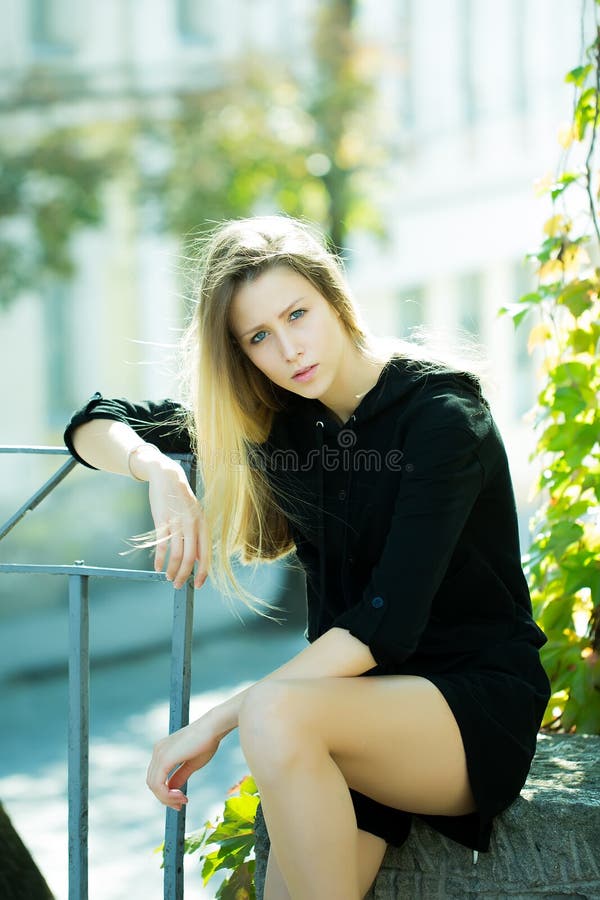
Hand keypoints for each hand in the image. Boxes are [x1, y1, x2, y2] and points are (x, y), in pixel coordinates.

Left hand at [146, 718, 220, 809]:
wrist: (214, 727)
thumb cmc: (207, 741)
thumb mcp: (191, 763)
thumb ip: (180, 776)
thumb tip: (171, 790)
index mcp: (163, 750)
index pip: (156, 777)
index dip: (166, 793)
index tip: (181, 800)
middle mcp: (158, 750)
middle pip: (152, 783)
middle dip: (165, 798)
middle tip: (181, 804)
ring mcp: (159, 753)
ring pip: (153, 786)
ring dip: (167, 798)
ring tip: (182, 801)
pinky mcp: (164, 758)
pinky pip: (158, 784)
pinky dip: (167, 795)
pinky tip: (181, 796)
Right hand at [147, 462, 209, 589]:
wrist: (168, 477)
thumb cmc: (182, 500)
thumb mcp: (196, 516)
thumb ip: (198, 538)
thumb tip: (200, 559)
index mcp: (203, 525)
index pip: (205, 555)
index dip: (202, 573)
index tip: (197, 585)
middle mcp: (192, 525)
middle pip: (190, 558)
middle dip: (184, 576)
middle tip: (177, 585)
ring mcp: (177, 523)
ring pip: (176, 554)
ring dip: (172, 570)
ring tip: (168, 578)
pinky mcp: (162, 520)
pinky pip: (161, 546)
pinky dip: (159, 560)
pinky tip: (157, 567)